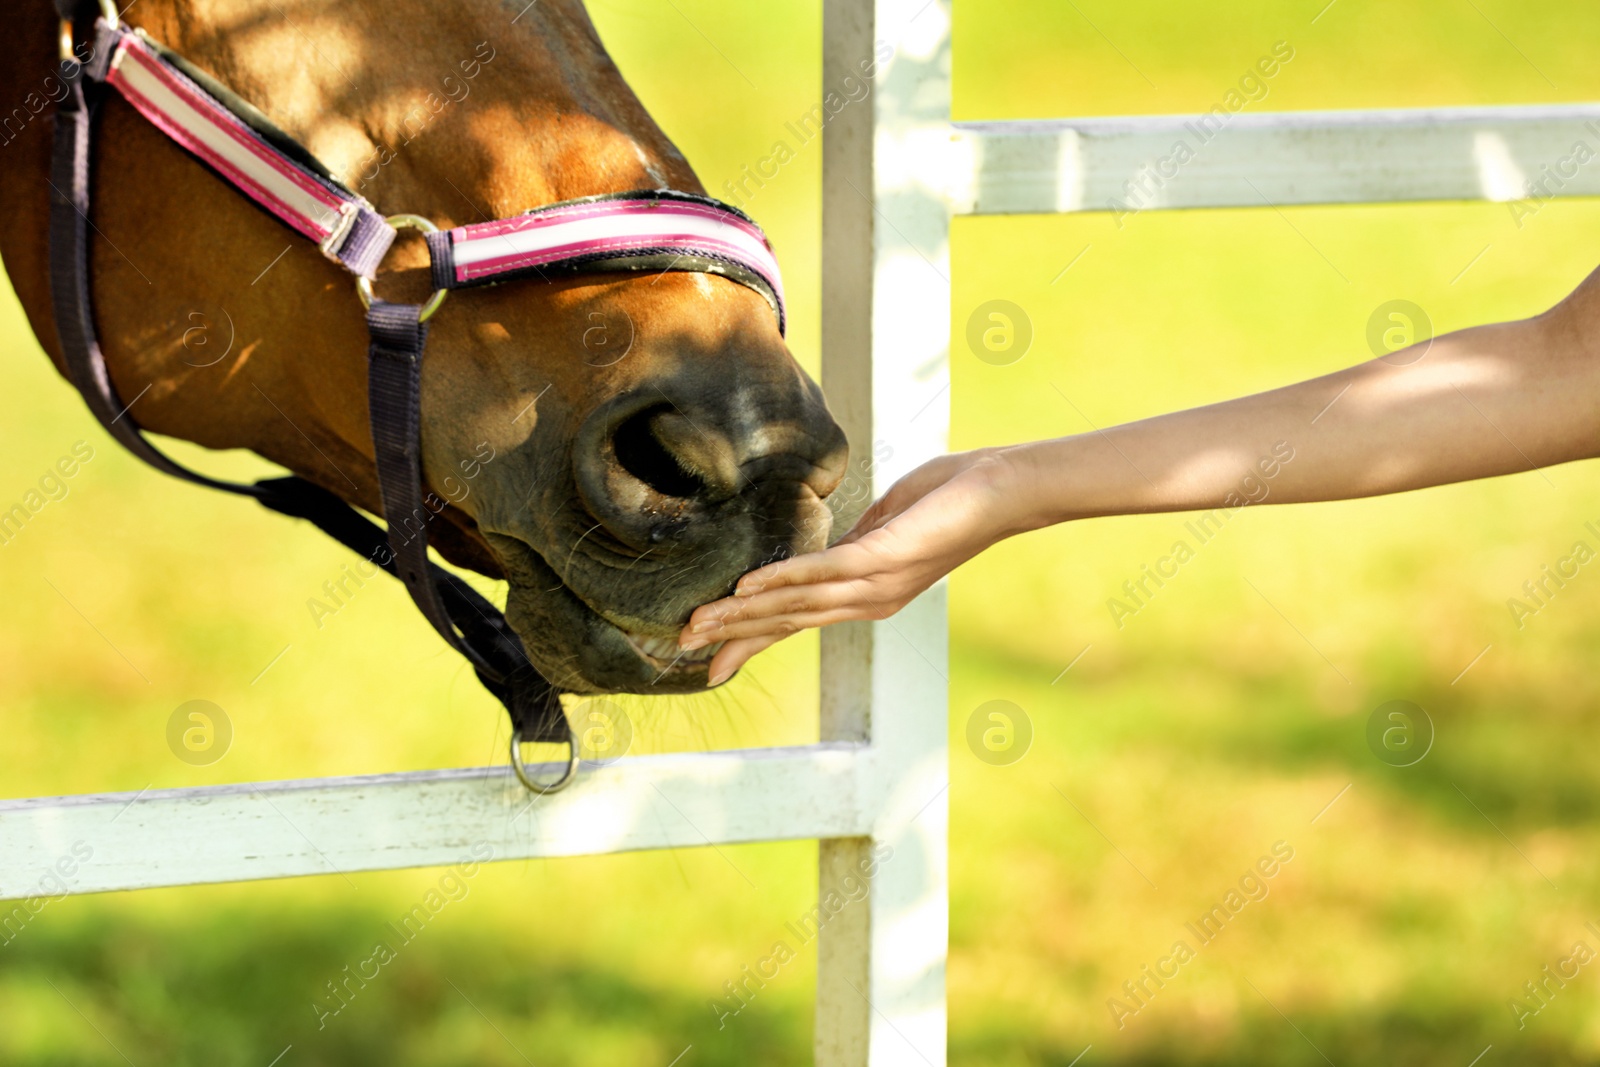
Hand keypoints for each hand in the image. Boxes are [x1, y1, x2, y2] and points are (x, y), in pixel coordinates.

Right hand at [679, 447, 1019, 683]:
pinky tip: (745, 588)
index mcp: (867, 592)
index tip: (711, 659)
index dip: (752, 639)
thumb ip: (855, 537)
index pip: (798, 621)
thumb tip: (827, 542)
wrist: (1003, 490)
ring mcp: (875, 584)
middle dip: (734, 635)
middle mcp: (869, 599)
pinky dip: (781, 580)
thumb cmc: (951, 495)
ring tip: (700, 620)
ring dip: (743, 614)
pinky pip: (822, 573)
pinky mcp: (883, 558)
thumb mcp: (889, 521)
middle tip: (686, 645)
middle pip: (787, 623)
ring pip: (796, 605)